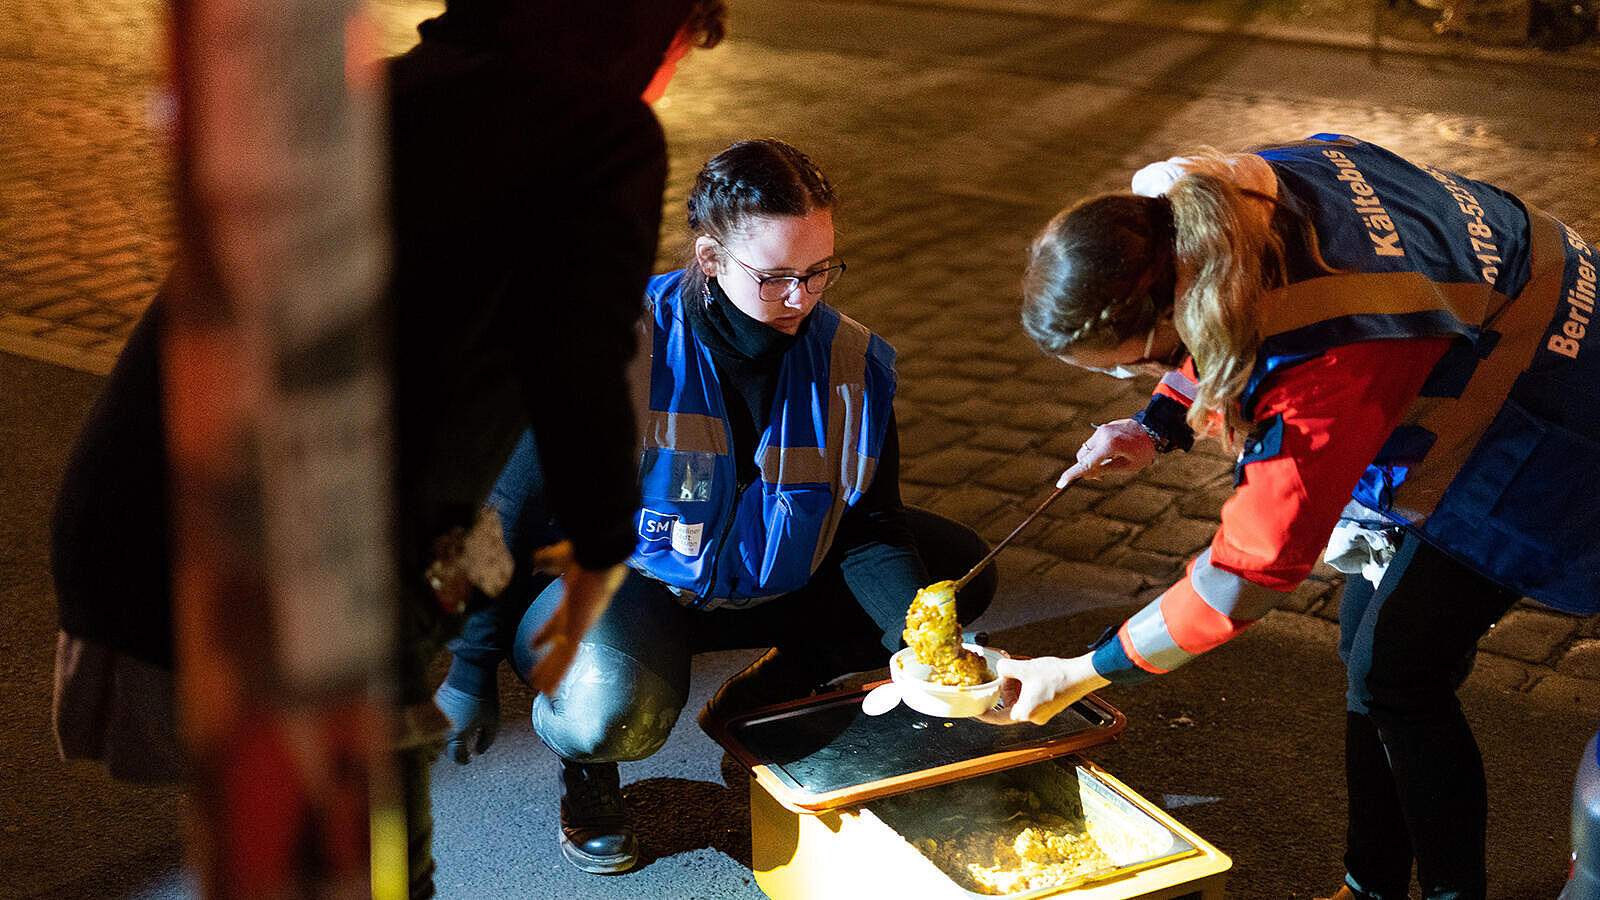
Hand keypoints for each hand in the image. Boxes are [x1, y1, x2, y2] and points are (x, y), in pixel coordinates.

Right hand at [433, 682, 499, 763]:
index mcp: (457, 734)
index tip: (468, 759)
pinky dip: (446, 724)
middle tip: (465, 749)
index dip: (463, 759)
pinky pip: (437, 720)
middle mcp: (443, 728)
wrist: (470, 671)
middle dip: (456, 750)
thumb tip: (478, 752)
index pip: (456, 755)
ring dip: (450, 737)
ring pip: (441, 735)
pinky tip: (458, 718)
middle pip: (447, 747)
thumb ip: (486, 740)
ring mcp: (436, 716)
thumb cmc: (484, 697)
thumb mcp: (492, 720)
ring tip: (463, 732)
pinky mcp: (434, 704)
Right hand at [526, 559, 627, 696]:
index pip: (555, 625)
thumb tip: (534, 558)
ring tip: (543, 693)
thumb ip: (546, 560)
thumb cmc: (583, 555)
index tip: (532, 645)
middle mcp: (577, 619)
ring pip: (564, 658)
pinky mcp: (579, 630)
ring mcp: (579, 626)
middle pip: (560, 647)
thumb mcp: (558, 558)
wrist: (600, 555)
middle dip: (549, 663)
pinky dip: (557, 676)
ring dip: (552, 675)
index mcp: (572, 604)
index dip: (544, 636)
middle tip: (537, 678)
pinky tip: (549, 690)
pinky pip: (566, 659)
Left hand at [979, 653, 1109, 725]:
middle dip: (1006, 689)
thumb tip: (998, 668)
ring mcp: (1042, 713)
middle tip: (1007, 675)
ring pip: (1020, 700)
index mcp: (1025, 713)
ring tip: (1022, 672)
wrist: (1082, 675)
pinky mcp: (1049, 707)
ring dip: (1017, 687)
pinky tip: (1031, 675)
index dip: (984, 713)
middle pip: (1009, 705)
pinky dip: (1027, 688)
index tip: (974, 710)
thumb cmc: (1057, 676)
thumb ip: (1005, 668)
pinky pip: (1031, 699)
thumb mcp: (1024, 667)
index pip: (996, 718)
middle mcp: (1033, 717)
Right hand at [1056, 419, 1155, 486]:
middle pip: (1082, 457)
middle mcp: (1101, 435)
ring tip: (1109, 464)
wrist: (1152, 428)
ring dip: (1091, 460)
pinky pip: (1092, 444)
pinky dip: (1096, 453)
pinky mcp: (1102, 428)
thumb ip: (1106, 470)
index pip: (1086, 463)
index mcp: (1109, 446)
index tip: (1060, 484)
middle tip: (1100, 477)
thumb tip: (1087, 474)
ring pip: (1086, 451)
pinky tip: (1110, 455)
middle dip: (1086, 468)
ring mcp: (1100, 430)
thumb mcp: (1128, 467)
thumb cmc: (1143, 451)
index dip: (1072, 475)